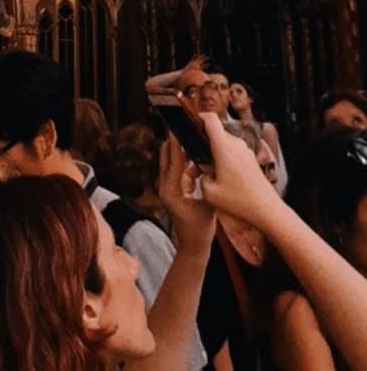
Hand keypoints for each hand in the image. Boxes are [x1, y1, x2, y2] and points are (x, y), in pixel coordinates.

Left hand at [157, 135, 214, 253]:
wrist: (193, 247)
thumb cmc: (201, 230)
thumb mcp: (207, 205)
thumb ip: (206, 184)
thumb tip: (208, 163)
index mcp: (171, 190)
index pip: (173, 159)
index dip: (176, 142)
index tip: (180, 125)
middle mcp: (165, 187)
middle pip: (167, 156)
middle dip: (175, 141)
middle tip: (186, 125)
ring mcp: (167, 188)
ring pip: (171, 161)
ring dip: (181, 151)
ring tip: (193, 136)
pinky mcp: (172, 190)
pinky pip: (177, 169)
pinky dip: (185, 162)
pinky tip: (197, 156)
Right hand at [198, 112, 279, 232]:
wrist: (267, 210)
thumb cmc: (240, 201)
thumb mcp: (210, 193)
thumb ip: (200, 177)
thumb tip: (202, 171)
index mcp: (224, 147)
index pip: (211, 119)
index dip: (199, 117)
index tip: (191, 124)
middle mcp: (236, 145)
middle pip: (216, 133)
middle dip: (204, 144)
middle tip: (196, 161)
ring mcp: (245, 151)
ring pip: (224, 144)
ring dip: (215, 154)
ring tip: (210, 174)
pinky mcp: (251, 160)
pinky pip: (234, 153)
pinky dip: (225, 160)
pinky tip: (223, 179)